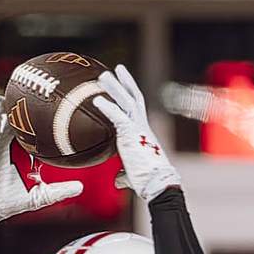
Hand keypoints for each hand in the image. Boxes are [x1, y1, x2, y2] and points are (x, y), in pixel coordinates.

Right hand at [0, 99, 83, 227]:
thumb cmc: (11, 200)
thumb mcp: (40, 196)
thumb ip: (59, 191)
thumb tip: (80, 188)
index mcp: (28, 151)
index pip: (41, 132)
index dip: (51, 120)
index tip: (65, 107)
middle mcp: (14, 143)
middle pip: (25, 120)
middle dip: (33, 104)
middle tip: (47, 88)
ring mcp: (1, 141)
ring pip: (8, 118)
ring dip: (14, 103)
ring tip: (23, 86)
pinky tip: (0, 101)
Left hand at [91, 62, 179, 205]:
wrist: (157, 185)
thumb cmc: (146, 181)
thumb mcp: (132, 175)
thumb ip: (123, 174)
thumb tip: (118, 181)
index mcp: (142, 132)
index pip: (136, 108)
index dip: (129, 94)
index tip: (122, 83)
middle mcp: (142, 126)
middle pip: (133, 97)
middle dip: (124, 82)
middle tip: (115, 69)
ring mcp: (138, 129)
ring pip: (127, 101)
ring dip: (115, 87)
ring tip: (103, 75)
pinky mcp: (132, 134)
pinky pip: (118, 116)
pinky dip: (107, 107)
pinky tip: (96, 99)